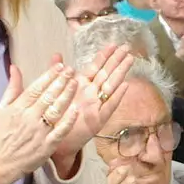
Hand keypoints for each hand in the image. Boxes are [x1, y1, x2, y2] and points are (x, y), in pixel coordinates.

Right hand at [0, 64, 81, 183]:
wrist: (0, 161)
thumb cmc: (2, 133)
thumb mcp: (2, 108)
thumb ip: (12, 87)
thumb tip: (14, 67)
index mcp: (18, 108)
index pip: (36, 87)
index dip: (49, 75)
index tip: (60, 66)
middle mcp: (29, 117)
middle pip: (48, 96)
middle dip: (61, 81)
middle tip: (72, 71)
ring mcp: (39, 132)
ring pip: (56, 110)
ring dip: (66, 96)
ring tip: (75, 83)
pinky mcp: (47, 145)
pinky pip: (60, 131)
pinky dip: (68, 120)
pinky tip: (76, 109)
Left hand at [54, 45, 132, 165]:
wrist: (54, 139)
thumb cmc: (55, 116)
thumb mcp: (53, 90)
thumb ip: (55, 72)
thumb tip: (56, 54)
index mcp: (81, 85)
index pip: (95, 67)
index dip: (104, 55)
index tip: (113, 44)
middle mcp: (91, 94)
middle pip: (106, 74)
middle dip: (117, 60)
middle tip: (127, 47)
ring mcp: (96, 106)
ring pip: (111, 86)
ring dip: (120, 73)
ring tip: (130, 60)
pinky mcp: (98, 120)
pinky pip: (109, 107)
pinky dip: (117, 97)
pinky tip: (125, 86)